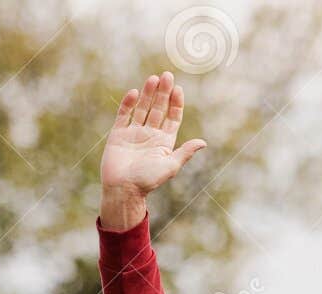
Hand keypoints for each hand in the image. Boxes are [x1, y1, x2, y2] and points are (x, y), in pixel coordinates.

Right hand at [100, 71, 206, 229]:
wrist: (123, 190)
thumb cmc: (148, 181)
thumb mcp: (170, 166)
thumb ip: (185, 152)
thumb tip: (203, 142)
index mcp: (164, 142)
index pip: (172, 118)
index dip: (176, 104)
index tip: (178, 89)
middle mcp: (149, 135)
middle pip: (158, 109)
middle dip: (163, 93)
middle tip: (167, 75)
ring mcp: (134, 133)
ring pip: (142, 109)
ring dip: (148, 94)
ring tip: (153, 78)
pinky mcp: (118, 134)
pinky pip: (124, 115)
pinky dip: (128, 104)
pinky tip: (135, 92)